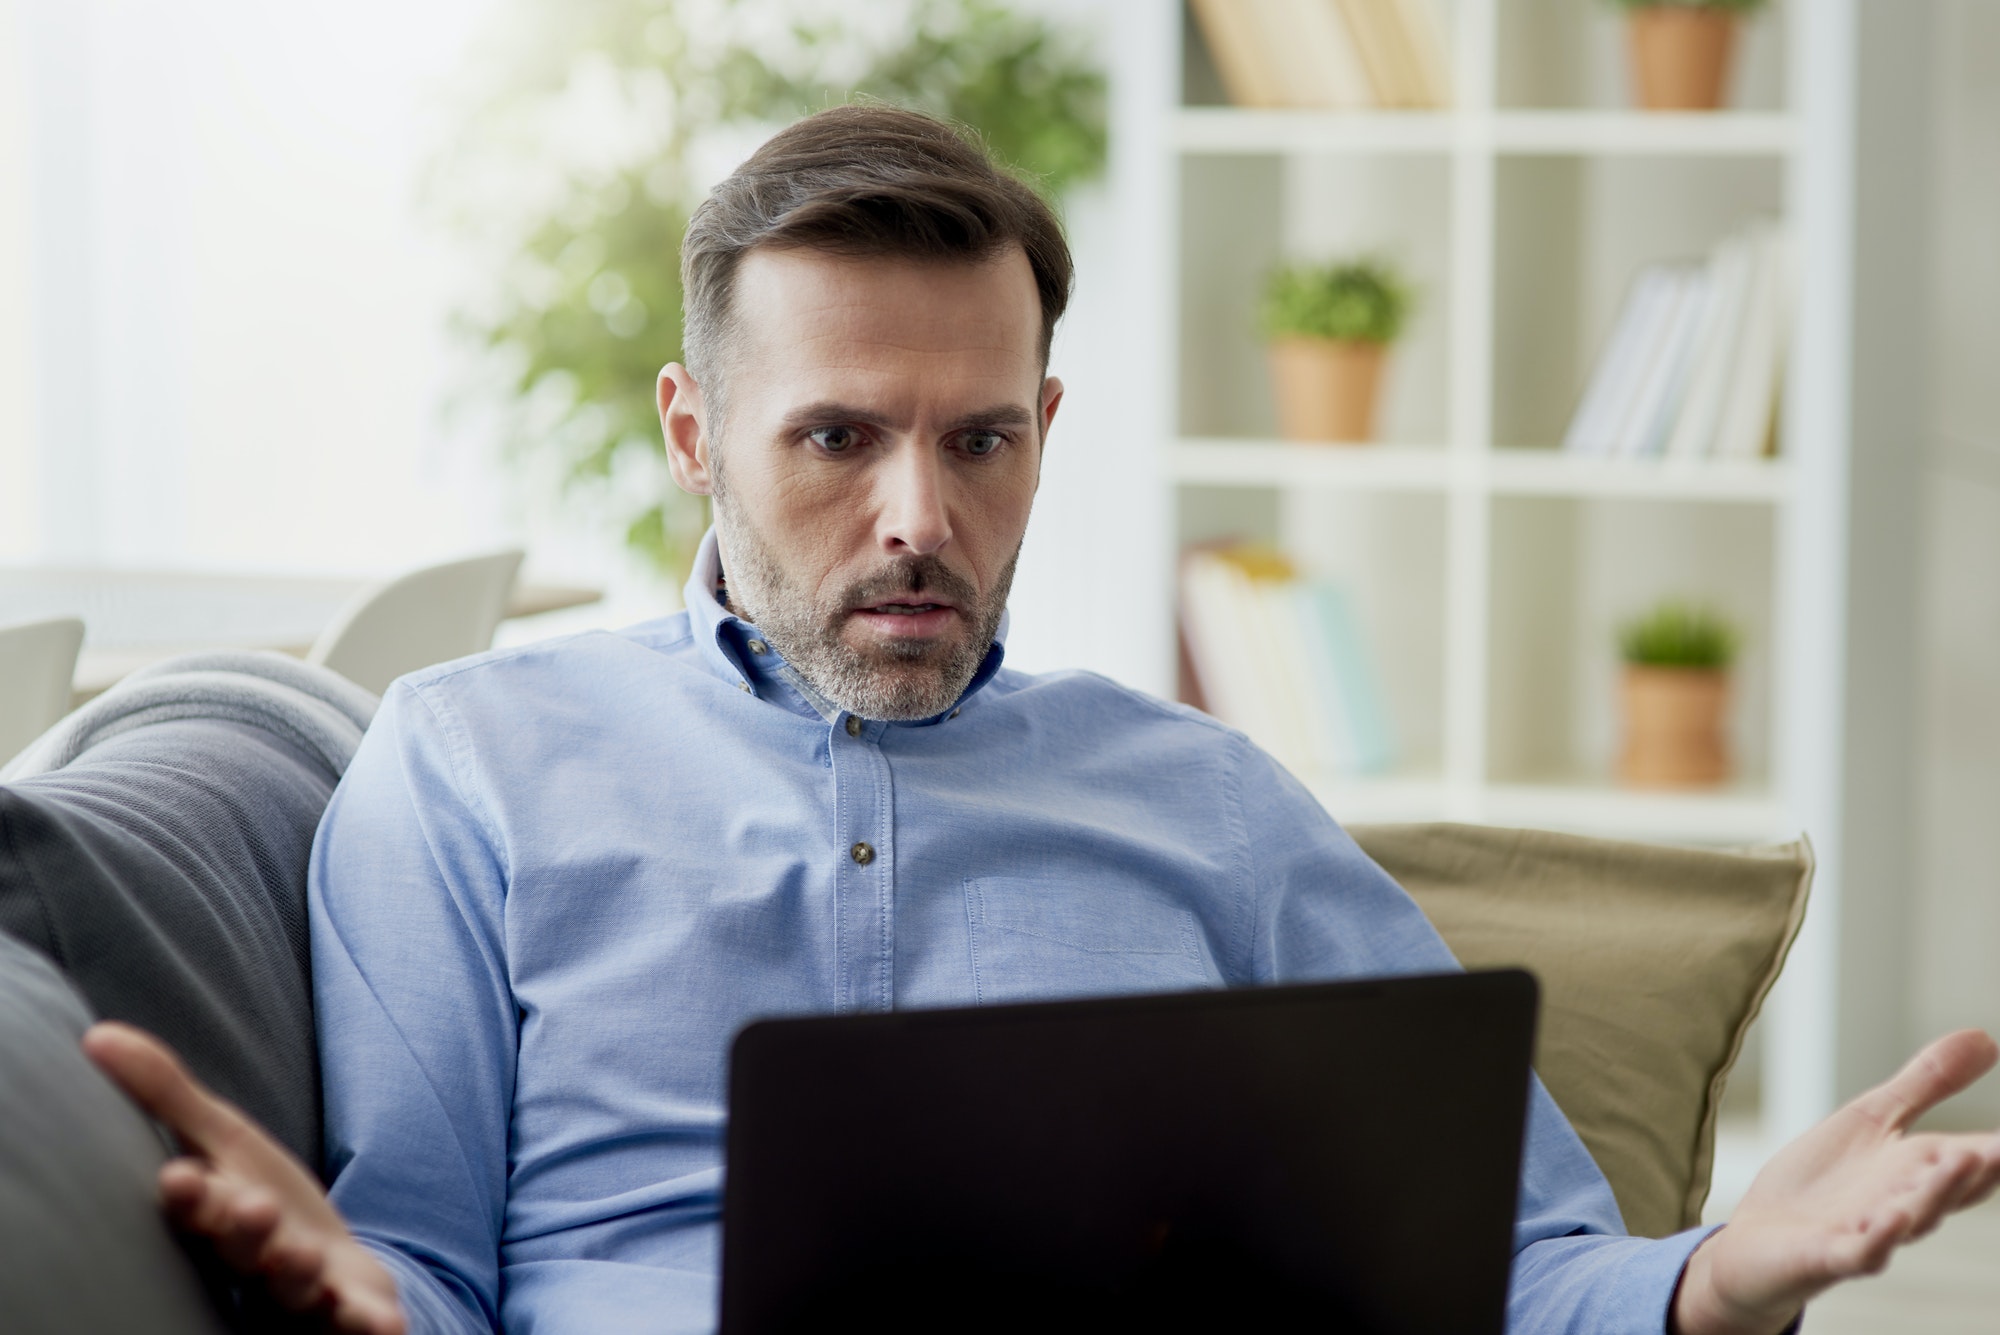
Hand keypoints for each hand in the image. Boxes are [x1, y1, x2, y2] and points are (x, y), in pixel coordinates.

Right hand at [82, 1022, 405, 1334]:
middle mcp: (254, 1260)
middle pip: (241, 1250)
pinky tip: (385, 1326)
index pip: (197, 1207)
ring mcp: (301, 1292)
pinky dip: (369, 1327)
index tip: (179, 1177)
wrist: (326, 1272)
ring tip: (301, 1256)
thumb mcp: (222, 1140)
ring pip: (293, 1290)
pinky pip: (356, 1324)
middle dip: (241, 1231)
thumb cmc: (260, 1202)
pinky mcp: (348, 1314)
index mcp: (218, 1216)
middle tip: (251, 1209)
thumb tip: (99, 1036)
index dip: (191, 1196)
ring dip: (295, 1275)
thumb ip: (168, 1097)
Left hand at [1672, 1029, 1999, 1334]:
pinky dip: (1877, 1239)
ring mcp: (1868, 1234)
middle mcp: (1904, 1205)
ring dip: (1939, 1192)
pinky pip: (1859, 1252)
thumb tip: (1986, 1037)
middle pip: (1951, 1188)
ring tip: (1965, 1159)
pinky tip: (1892, 1220)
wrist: (1757, 1243)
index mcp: (1919, 1171)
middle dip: (1984, 1166)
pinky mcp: (1827, 1256)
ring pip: (1913, 1217)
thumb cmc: (1822, 1183)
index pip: (1976, 1158)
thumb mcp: (1873, 1119)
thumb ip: (1927, 1084)